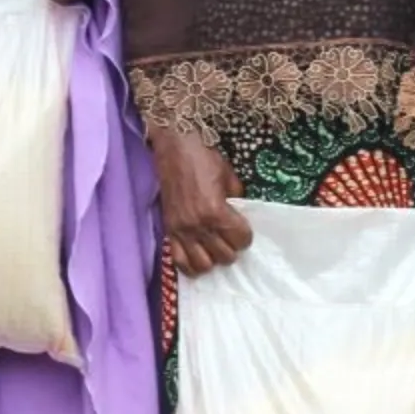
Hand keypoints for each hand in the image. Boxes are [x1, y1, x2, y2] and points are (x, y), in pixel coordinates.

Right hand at [153, 128, 249, 275]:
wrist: (174, 148)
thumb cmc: (204, 158)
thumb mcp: (229, 176)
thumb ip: (237, 198)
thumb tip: (240, 212)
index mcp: (216, 211)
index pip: (240, 240)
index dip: (245, 236)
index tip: (244, 230)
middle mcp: (198, 226)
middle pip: (224, 256)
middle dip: (232, 248)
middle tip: (230, 237)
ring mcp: (182, 230)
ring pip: (203, 265)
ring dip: (213, 258)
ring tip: (214, 247)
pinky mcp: (169, 231)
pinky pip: (179, 261)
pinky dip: (191, 265)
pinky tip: (198, 257)